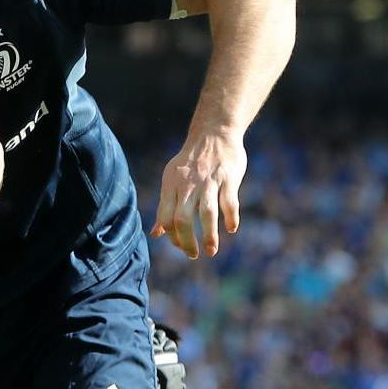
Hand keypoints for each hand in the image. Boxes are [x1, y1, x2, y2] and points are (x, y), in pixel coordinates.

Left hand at [152, 130, 246, 258]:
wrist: (214, 133)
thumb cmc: (191, 162)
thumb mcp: (172, 180)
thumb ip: (165, 207)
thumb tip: (156, 234)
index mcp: (171, 185)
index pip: (166, 217)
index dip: (172, 235)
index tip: (180, 245)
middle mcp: (188, 184)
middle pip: (183, 219)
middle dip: (187, 241)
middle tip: (193, 255)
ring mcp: (209, 181)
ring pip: (207, 213)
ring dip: (209, 235)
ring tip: (211, 251)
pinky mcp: (228, 178)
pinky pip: (229, 202)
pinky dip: (231, 218)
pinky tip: (231, 229)